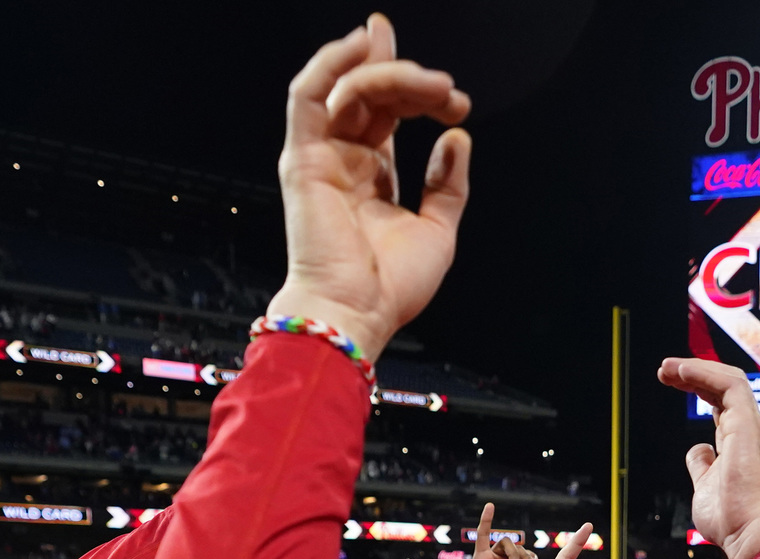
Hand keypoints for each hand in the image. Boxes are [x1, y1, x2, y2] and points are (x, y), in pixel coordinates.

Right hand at [262, 15, 472, 361]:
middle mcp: (343, 159)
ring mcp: (320, 155)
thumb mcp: (438, 229)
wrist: (356, 313)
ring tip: (433, 84)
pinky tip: (363, 44)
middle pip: (371, 94)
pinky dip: (332, 63)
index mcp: (370, 174)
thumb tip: (457, 137)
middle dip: (410, 78)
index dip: (416, 90)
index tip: (454, 97)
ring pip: (349, 88)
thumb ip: (448, 184)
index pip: (387, 111)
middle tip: (448, 89)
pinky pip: (308, 94)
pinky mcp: (303, 157)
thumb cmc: (390, 288)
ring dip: (391, 74)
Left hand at [657, 359, 759, 558]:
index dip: (696, 388)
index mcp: (736, 443)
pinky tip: (682, 371)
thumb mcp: (704, 485)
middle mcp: (744, 430)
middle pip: (721, 387)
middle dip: (693, 373)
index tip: (671, 382)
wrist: (747, 532)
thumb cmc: (729, 518)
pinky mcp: (747, 423)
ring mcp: (748, 425)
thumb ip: (701, 465)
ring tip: (667, 367)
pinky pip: (730, 385)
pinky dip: (706, 374)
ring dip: (696, 368)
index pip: (719, 404)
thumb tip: (697, 450)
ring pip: (728, 380)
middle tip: (664, 370)